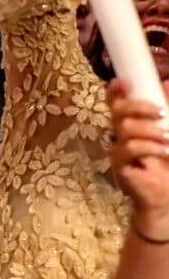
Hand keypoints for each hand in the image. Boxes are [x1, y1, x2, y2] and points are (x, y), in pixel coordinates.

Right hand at [107, 78, 168, 239]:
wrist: (166, 196)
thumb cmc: (168, 164)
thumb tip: (166, 83)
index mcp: (129, 123)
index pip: (115, 102)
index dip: (116, 90)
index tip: (126, 81)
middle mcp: (119, 134)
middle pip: (117, 111)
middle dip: (138, 107)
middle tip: (161, 113)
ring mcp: (117, 150)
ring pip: (125, 128)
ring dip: (150, 131)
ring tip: (168, 139)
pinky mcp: (119, 165)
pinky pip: (130, 148)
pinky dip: (150, 147)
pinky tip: (164, 151)